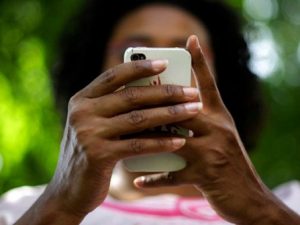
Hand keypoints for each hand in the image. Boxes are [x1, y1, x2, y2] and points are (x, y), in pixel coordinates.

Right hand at [41, 58, 201, 219]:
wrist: (68, 190)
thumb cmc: (89, 153)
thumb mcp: (93, 125)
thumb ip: (112, 109)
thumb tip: (152, 93)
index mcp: (82, 99)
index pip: (114, 75)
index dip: (140, 67)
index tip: (165, 63)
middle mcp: (83, 112)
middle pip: (132, 96)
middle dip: (166, 92)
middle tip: (191, 92)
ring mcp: (89, 133)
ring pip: (139, 119)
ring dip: (170, 114)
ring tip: (193, 111)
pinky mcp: (99, 155)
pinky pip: (138, 145)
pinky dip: (161, 142)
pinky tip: (179, 141)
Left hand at [133, 35, 299, 224]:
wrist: (249, 196)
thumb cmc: (230, 163)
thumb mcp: (222, 135)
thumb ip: (202, 120)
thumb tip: (171, 109)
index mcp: (221, 118)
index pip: (209, 85)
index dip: (200, 62)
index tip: (190, 40)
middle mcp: (218, 130)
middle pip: (183, 109)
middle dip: (156, 103)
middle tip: (131, 97)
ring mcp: (212, 153)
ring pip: (173, 139)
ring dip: (148, 140)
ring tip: (126, 137)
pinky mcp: (205, 176)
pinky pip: (173, 175)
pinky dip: (154, 178)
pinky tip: (137, 179)